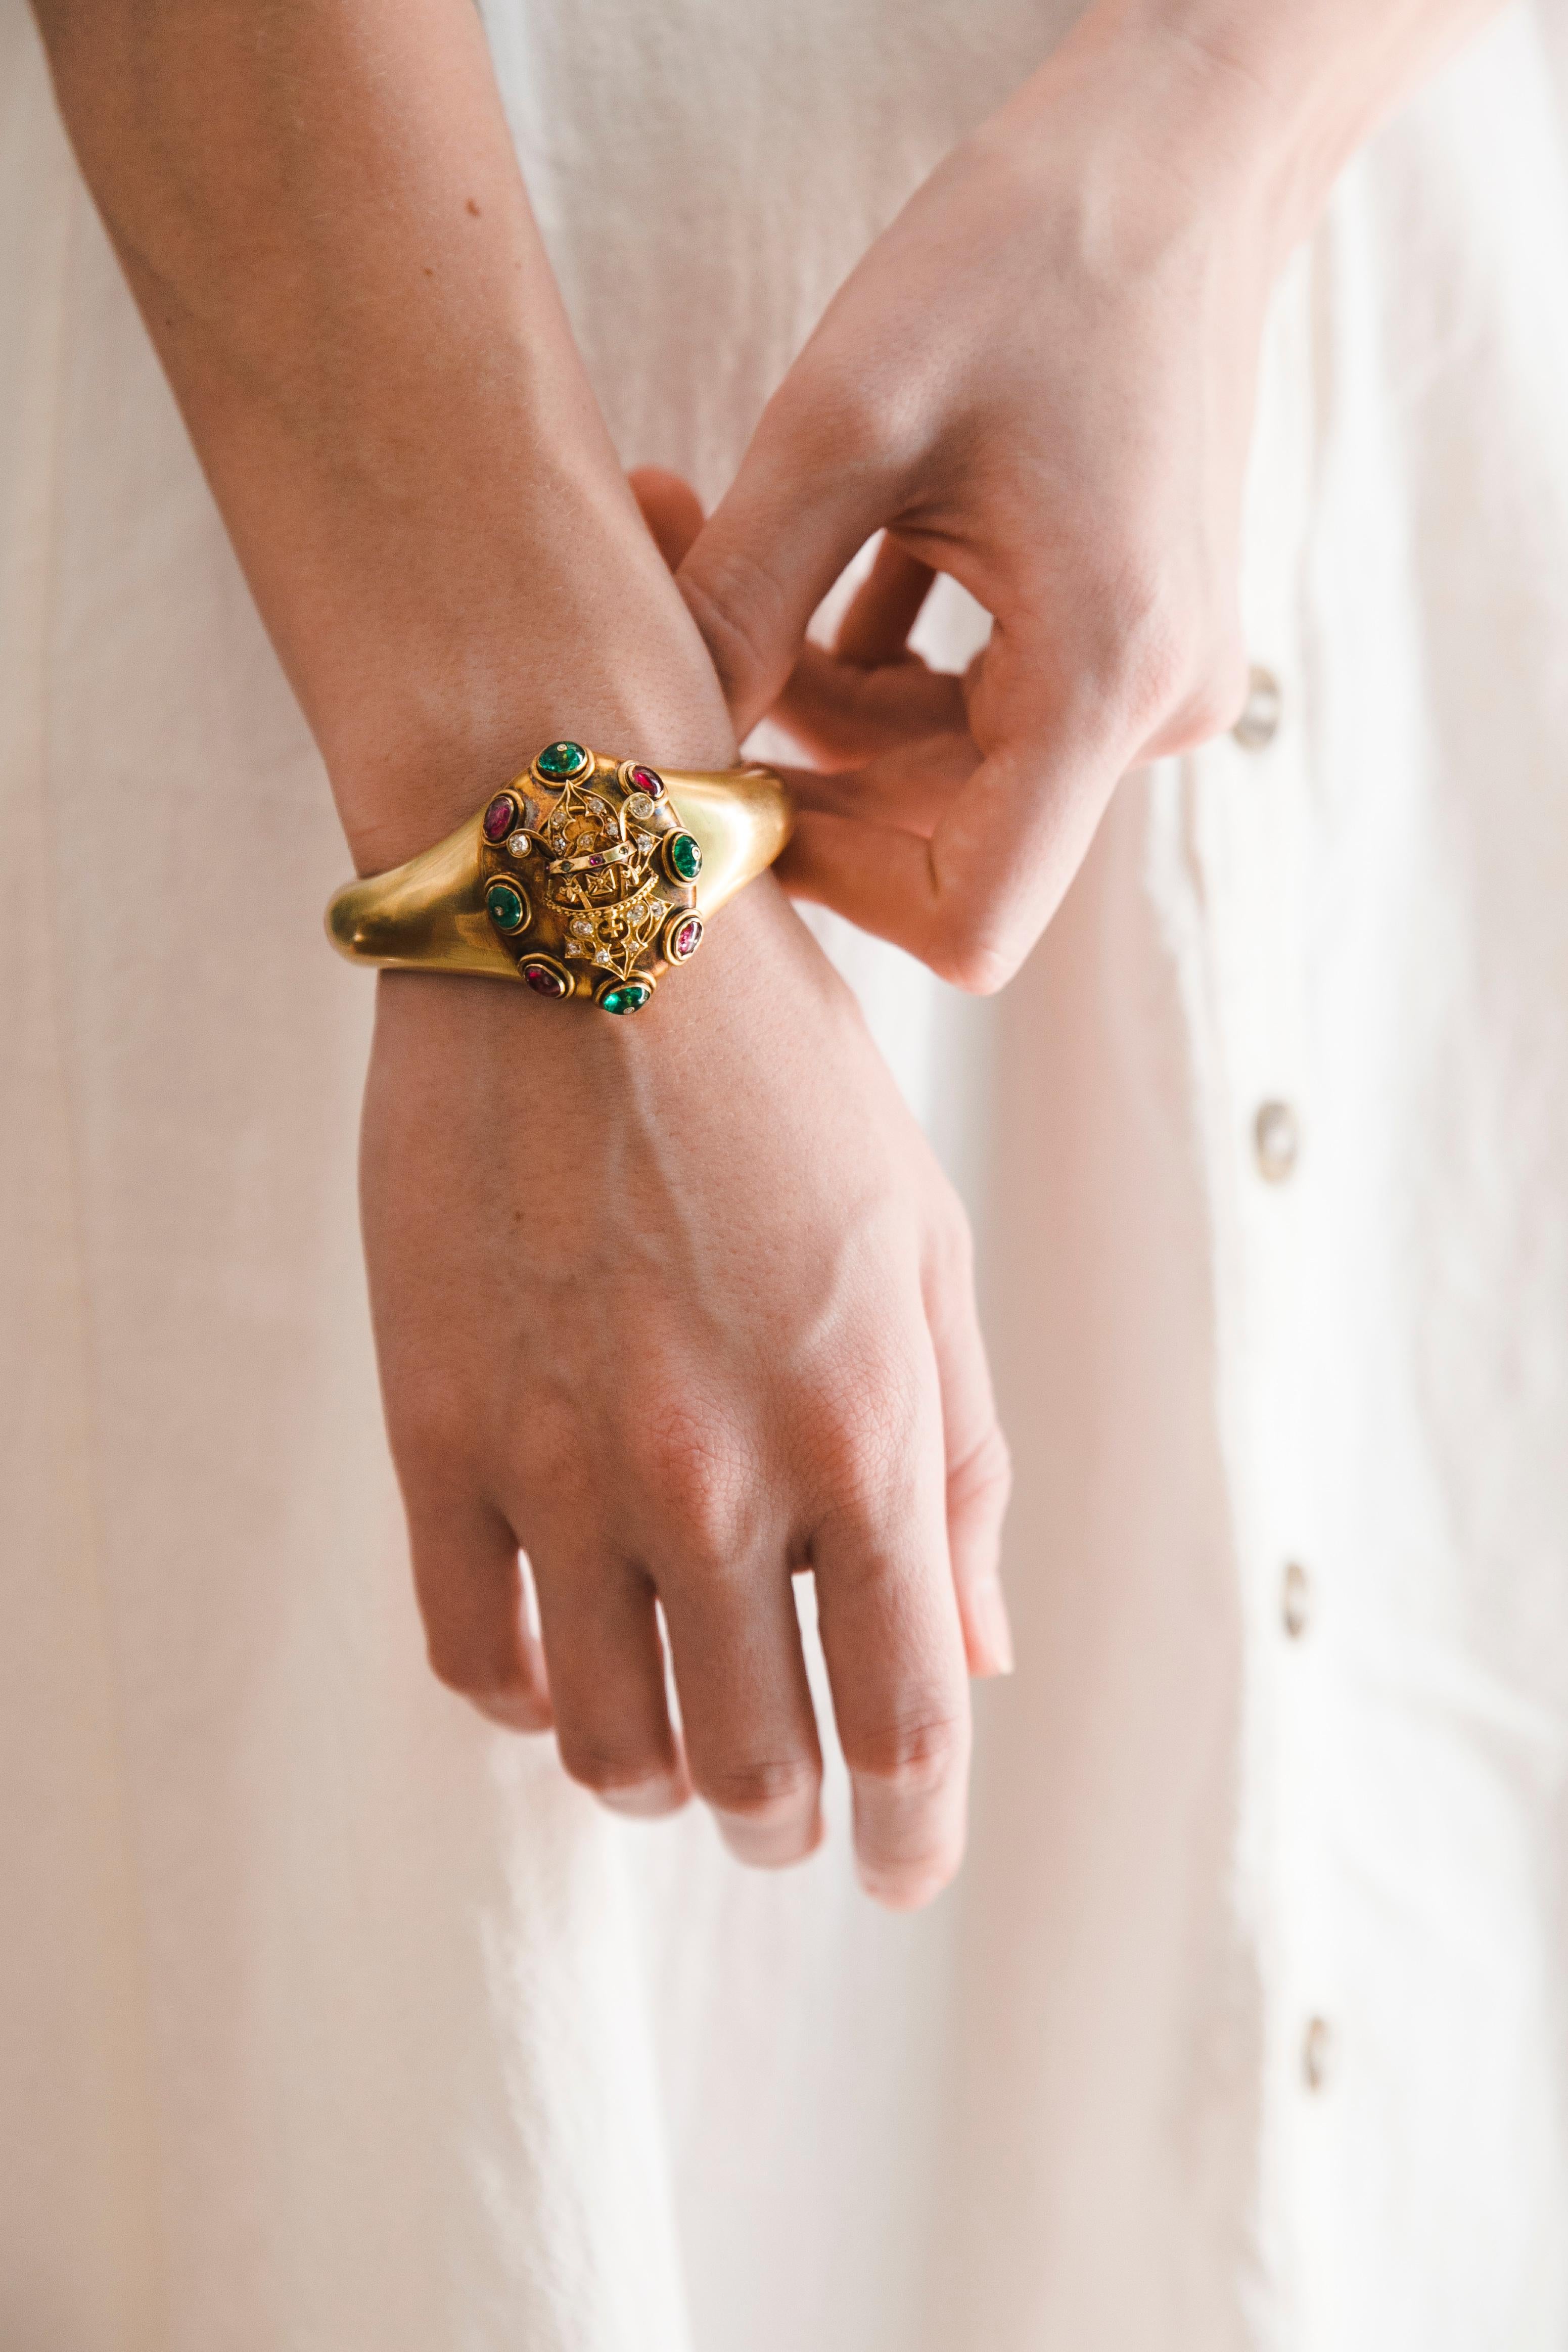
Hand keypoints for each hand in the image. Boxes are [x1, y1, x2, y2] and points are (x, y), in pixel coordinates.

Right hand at [361, 873, 1011, 1909]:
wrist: (586, 929)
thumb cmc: (788, 1086)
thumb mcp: (925, 1253)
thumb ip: (961, 1465)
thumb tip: (979, 1658)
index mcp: (865, 1431)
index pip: (905, 1719)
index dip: (914, 1834)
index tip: (905, 1870)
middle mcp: (715, 1477)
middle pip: (754, 1767)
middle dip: (783, 1820)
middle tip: (787, 1809)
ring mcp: (560, 1465)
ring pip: (603, 1742)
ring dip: (657, 1779)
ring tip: (677, 1745)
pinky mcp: (436, 1432)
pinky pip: (467, 1654)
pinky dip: (522, 1698)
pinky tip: (560, 1659)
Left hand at [676, 3, 1484, 988]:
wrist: (1177, 159)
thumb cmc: (1029, 257)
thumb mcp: (845, 422)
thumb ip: (742, 606)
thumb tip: (649, 754)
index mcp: (1106, 680)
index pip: (970, 919)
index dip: (829, 882)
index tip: (720, 782)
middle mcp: (1148, 712)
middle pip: (933, 838)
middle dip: (789, 752)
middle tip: (667, 608)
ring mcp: (1143, 682)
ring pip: (933, 768)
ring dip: (809, 689)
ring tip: (707, 538)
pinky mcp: (1120, 640)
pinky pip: (967, 704)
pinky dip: (868, 656)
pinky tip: (798, 552)